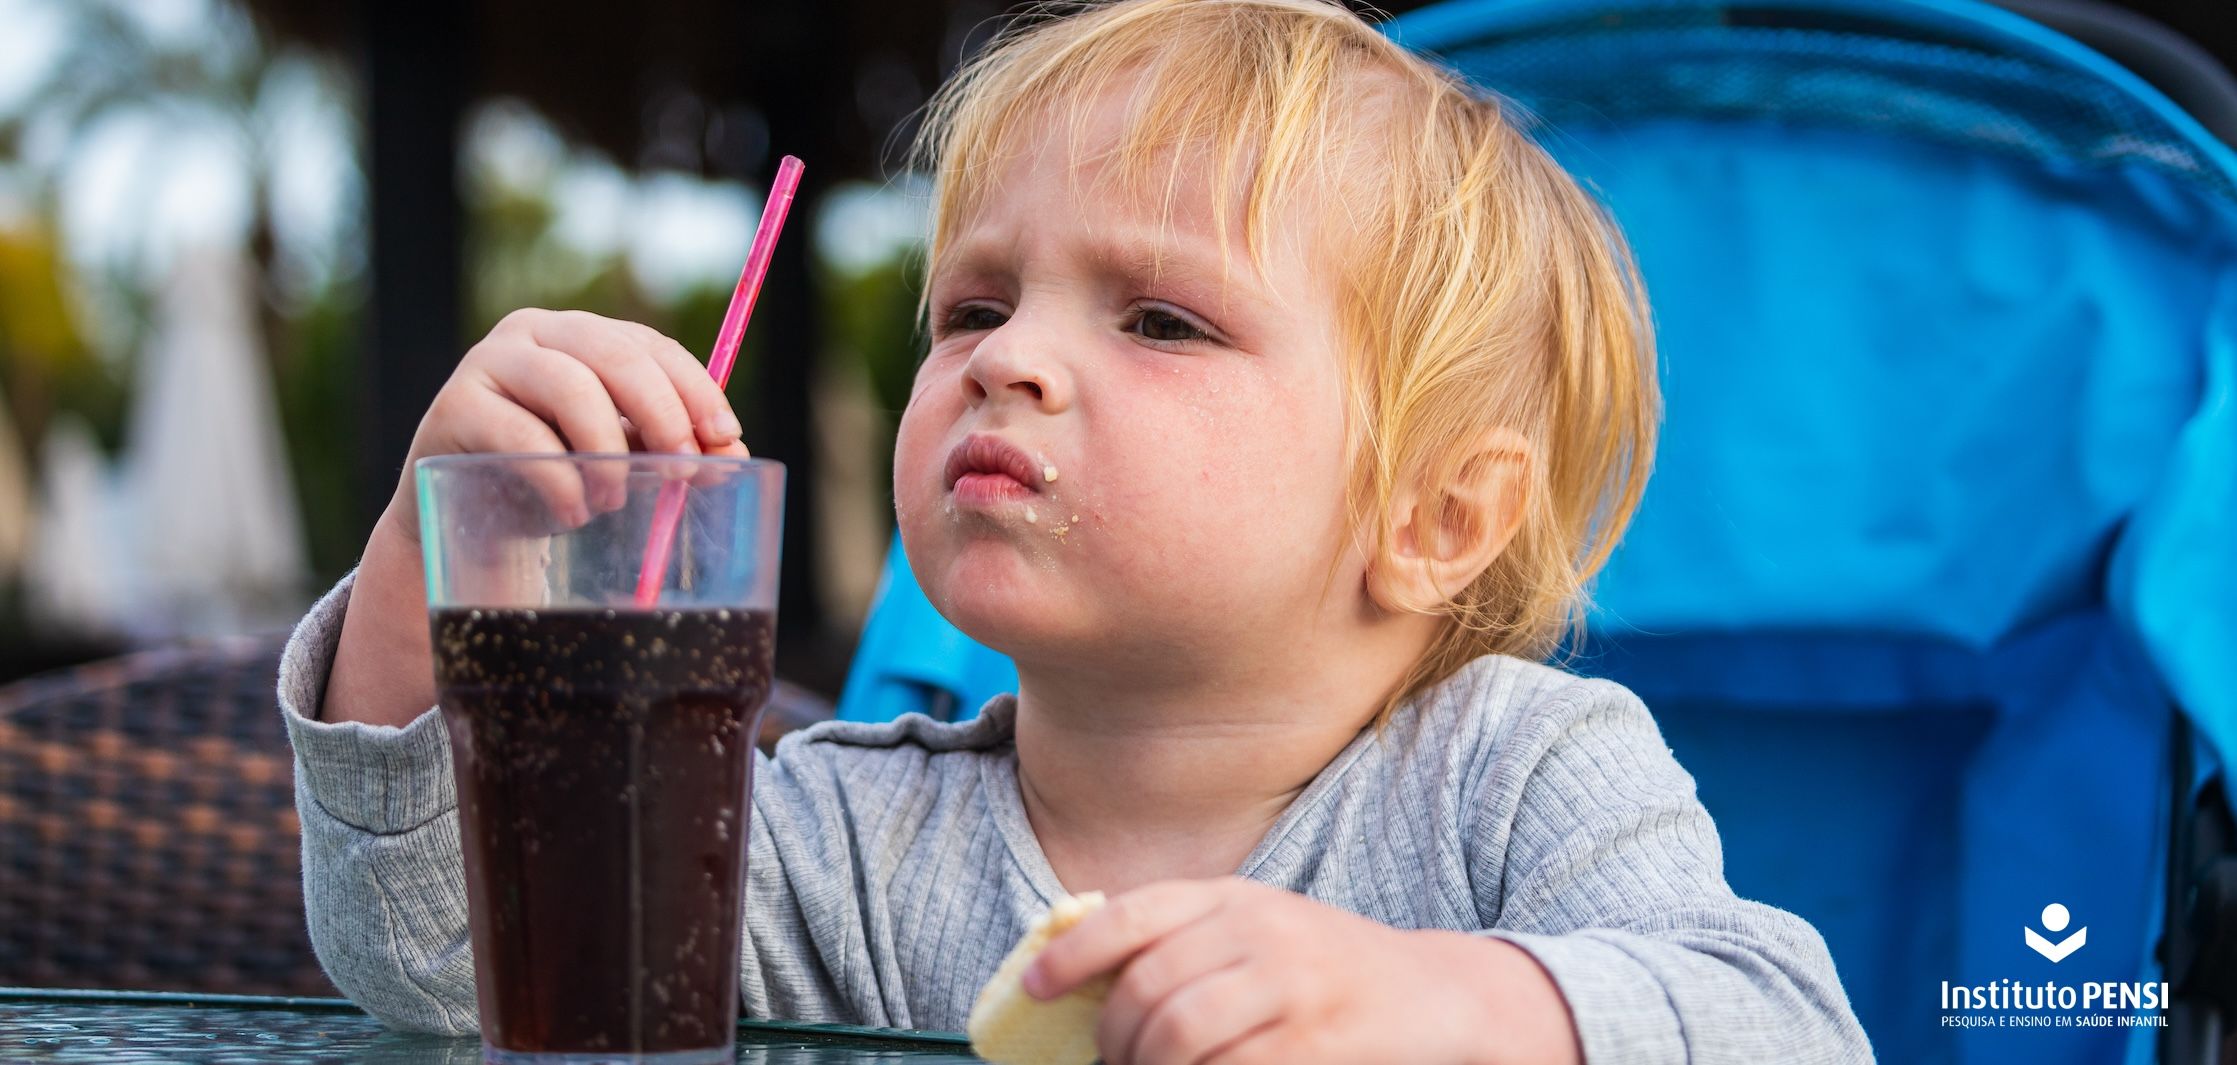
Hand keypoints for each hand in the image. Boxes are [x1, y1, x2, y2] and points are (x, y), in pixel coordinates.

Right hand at [325, 309, 748, 727]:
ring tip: (615, 499)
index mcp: (580, 334)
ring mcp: (487, 363)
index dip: (694, 388)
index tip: (725, 437)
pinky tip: (574, 511)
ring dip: (607, 450)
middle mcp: (532, 332)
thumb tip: (733, 454)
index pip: (649, 345)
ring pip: (570, 387)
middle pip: (613, 354)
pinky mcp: (453, 407)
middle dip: (661, 413)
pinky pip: (522, 437)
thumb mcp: (618, 458)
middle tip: (682, 469)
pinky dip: (559, 480)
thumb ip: (669, 448)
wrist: (469, 518)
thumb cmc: (553, 479)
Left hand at [1025, 878, 1580, 1064]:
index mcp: (1235, 897)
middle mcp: (1260, 929)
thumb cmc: (1329, 969)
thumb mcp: (1257, 929)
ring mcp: (1292, 985)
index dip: (1072, 952)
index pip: (1132, 913)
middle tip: (1113, 1063)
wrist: (1440, 996)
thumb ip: (1186, 939)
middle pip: (1147, 987)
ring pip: (1180, 1034)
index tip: (1034, 987)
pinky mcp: (1319, 1040)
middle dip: (1113, 1038)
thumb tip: (1081, 969)